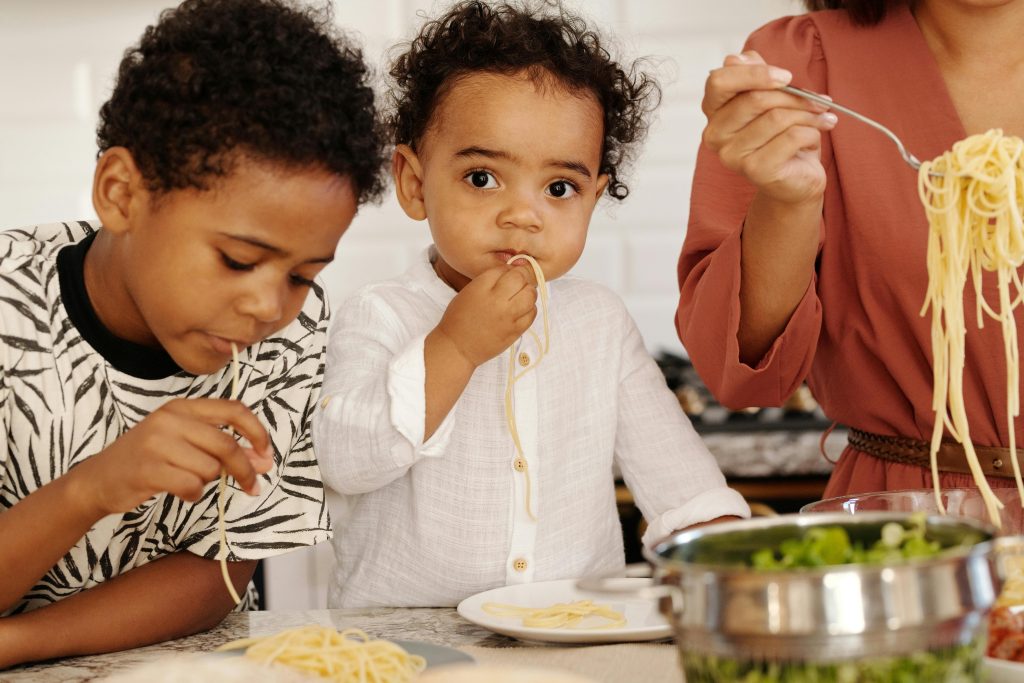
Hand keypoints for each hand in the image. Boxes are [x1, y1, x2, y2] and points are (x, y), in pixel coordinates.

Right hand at [71, 399, 274, 516]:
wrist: (98, 479)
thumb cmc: (148, 459)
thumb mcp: (184, 443)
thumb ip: (222, 448)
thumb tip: (262, 462)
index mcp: (183, 407)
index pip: (233, 410)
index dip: (257, 432)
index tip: (266, 453)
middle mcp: (171, 419)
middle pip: (226, 444)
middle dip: (245, 469)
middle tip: (253, 486)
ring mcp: (157, 443)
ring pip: (209, 468)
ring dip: (207, 482)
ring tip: (189, 480)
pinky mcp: (148, 468)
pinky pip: (191, 485)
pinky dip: (193, 494)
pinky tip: (182, 492)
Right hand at [435, 264, 537, 366]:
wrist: (457, 347)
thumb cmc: (459, 319)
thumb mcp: (469, 292)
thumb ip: (488, 281)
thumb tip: (511, 272)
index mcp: (480, 287)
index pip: (504, 268)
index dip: (508, 270)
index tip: (507, 276)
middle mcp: (495, 299)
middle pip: (520, 278)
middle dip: (521, 277)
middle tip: (518, 284)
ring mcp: (507, 316)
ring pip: (531, 294)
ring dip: (528, 292)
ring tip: (521, 296)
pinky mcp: (515, 330)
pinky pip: (532, 313)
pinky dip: (530, 308)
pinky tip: (521, 310)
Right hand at [702, 51, 834, 204]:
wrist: (794, 179)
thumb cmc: (782, 135)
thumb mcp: (771, 97)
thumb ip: (753, 74)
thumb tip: (736, 58)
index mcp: (714, 112)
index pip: (718, 81)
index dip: (754, 73)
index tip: (787, 76)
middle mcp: (715, 135)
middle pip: (755, 99)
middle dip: (794, 96)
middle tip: (819, 100)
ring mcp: (731, 155)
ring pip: (776, 117)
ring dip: (808, 114)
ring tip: (822, 117)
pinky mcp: (754, 170)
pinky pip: (791, 137)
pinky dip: (812, 133)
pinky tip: (815, 138)